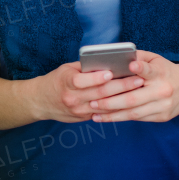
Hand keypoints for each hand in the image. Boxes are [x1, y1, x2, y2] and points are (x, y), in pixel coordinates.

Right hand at [30, 62, 147, 122]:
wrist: (40, 102)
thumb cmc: (56, 81)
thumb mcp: (66, 69)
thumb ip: (85, 67)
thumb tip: (108, 62)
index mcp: (66, 82)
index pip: (83, 81)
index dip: (98, 77)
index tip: (112, 72)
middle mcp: (72, 98)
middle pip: (100, 93)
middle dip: (121, 86)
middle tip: (137, 79)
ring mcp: (78, 110)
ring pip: (105, 105)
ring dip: (123, 98)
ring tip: (138, 90)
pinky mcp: (83, 118)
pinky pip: (103, 112)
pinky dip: (116, 107)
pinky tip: (130, 101)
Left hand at [86, 50, 178, 122]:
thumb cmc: (165, 70)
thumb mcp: (156, 59)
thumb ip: (138, 57)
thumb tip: (116, 57)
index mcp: (161, 72)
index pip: (150, 70)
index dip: (141, 68)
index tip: (131, 65)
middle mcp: (163, 90)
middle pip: (134, 98)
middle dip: (110, 101)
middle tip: (92, 102)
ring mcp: (163, 105)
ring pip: (133, 113)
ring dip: (112, 115)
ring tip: (94, 113)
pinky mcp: (162, 117)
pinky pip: (138, 119)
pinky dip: (121, 118)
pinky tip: (107, 117)